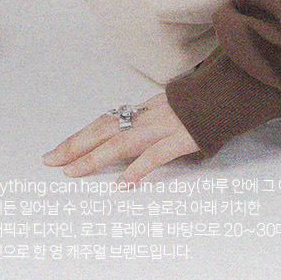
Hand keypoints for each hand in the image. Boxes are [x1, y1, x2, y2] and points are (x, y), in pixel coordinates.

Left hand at [42, 90, 201, 187]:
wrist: (229, 94)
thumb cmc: (200, 108)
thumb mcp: (169, 113)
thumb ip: (149, 126)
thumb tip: (127, 145)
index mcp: (144, 111)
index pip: (105, 123)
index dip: (80, 136)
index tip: (58, 151)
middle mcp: (148, 116)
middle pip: (105, 129)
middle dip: (75, 145)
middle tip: (51, 160)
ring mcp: (164, 127)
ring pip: (122, 142)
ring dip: (94, 157)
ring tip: (73, 172)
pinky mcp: (182, 139)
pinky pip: (156, 156)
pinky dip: (137, 169)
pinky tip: (122, 185)